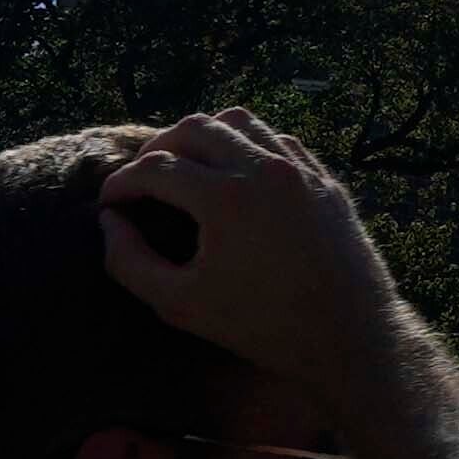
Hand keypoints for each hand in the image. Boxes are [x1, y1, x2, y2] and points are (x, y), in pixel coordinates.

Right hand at [99, 109, 411, 388]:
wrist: (349, 337)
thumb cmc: (261, 328)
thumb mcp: (180, 304)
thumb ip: (130, 262)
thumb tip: (109, 222)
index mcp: (226, 198)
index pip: (157, 168)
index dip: (123, 182)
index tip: (110, 202)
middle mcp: (264, 169)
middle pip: (195, 128)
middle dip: (158, 148)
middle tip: (141, 178)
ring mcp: (300, 169)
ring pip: (240, 121)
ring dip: (203, 135)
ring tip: (184, 164)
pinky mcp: (324, 179)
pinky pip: (276, 140)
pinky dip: (245, 145)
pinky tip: (233, 173)